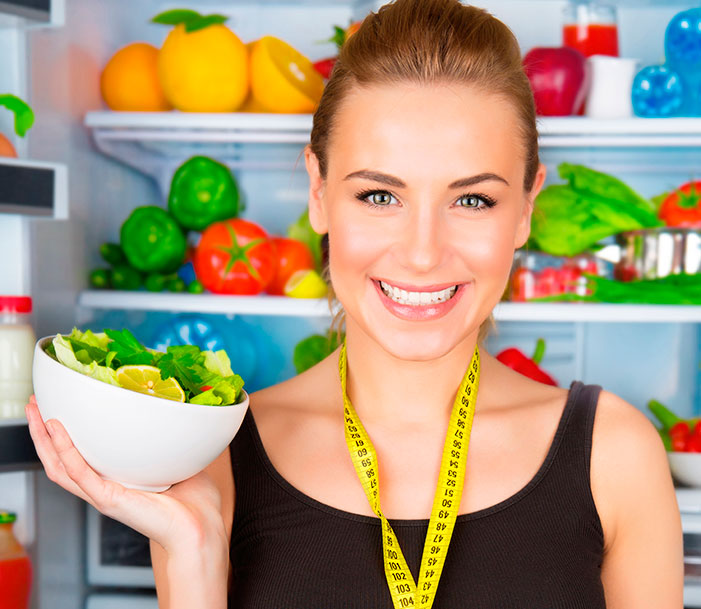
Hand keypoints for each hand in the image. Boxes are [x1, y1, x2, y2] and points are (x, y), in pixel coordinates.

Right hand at [25, 396, 227, 558]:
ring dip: (43, 439)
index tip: (58, 406)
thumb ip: (174, 439)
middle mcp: (104, 487)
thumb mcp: (179, 461)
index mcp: (117, 480)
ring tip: (35, 412)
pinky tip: (56, 430)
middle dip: (42, 432)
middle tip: (34, 403)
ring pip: (60, 466)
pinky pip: (79, 472)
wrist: (200, 529)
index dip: (64, 435)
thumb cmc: (194, 504)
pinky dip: (65, 450)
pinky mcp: (108, 499)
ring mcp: (103, 494)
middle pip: (60, 460)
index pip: (80, 456)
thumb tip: (183, 411)